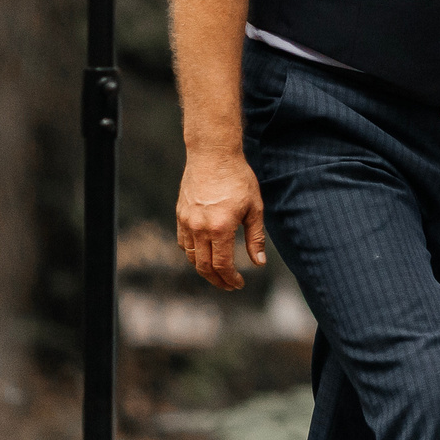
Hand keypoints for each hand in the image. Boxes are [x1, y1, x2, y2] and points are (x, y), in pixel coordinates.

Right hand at [177, 147, 266, 290]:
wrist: (213, 154)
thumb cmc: (238, 178)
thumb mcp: (254, 208)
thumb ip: (256, 238)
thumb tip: (259, 263)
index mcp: (220, 228)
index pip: (222, 265)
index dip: (230, 279)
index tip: (238, 284)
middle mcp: (200, 228)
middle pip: (204, 266)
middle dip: (217, 280)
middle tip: (228, 285)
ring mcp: (187, 221)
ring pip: (191, 257)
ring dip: (204, 269)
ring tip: (217, 272)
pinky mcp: (180, 214)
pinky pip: (183, 242)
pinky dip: (192, 253)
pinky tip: (203, 254)